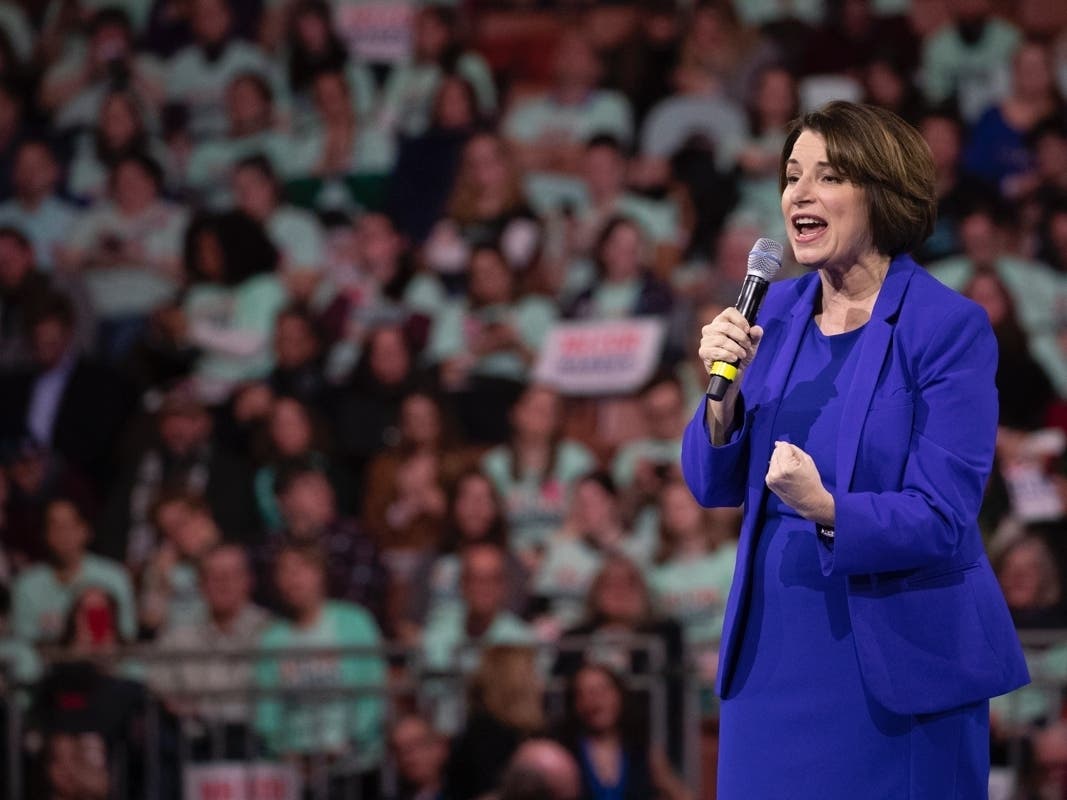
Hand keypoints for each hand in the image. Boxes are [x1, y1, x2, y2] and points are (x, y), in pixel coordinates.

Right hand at [700, 307, 762, 442]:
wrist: (734, 373)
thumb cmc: (740, 355)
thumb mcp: (752, 345)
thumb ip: (756, 336)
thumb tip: (756, 330)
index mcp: (722, 321)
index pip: (729, 312)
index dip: (740, 320)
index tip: (748, 331)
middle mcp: (711, 328)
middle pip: (726, 326)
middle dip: (741, 337)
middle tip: (747, 346)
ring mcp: (705, 340)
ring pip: (721, 339)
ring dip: (735, 348)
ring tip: (741, 354)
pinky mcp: (703, 352)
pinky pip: (715, 351)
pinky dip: (727, 355)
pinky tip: (733, 359)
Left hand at [765, 441, 833, 524]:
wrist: (810, 501)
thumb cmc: (811, 480)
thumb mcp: (807, 460)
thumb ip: (793, 449)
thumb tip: (778, 443)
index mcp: (787, 467)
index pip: (783, 447)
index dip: (790, 449)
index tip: (797, 457)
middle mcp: (776, 473)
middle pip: (776, 452)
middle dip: (784, 454)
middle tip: (795, 465)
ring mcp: (771, 478)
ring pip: (772, 459)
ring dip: (780, 461)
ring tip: (791, 471)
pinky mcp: (769, 483)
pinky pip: (771, 468)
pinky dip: (777, 468)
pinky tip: (786, 475)